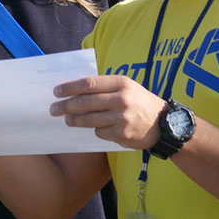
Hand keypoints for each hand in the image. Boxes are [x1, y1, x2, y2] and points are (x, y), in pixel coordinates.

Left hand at [50, 75, 166, 148]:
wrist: (165, 124)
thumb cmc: (138, 101)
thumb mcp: (125, 86)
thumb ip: (103, 86)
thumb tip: (73, 90)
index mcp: (120, 83)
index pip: (88, 84)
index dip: (69, 88)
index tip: (56, 92)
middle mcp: (121, 99)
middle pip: (85, 102)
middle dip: (66, 106)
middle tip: (53, 109)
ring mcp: (122, 118)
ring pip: (89, 119)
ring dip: (74, 120)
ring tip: (67, 119)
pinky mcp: (122, 135)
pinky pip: (99, 132)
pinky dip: (95, 130)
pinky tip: (95, 127)